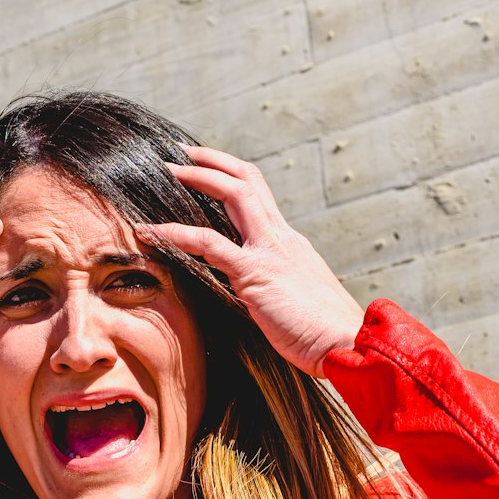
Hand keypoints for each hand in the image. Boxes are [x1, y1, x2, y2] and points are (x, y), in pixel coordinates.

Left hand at [134, 146, 363, 377]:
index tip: (203, 166)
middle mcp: (280, 237)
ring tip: (163, 171)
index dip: (230, 174)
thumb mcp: (298, 298)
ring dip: (196, 178)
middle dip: (211, 161)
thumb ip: (277, 285)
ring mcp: (269, 251)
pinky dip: (176, 233)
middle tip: (179, 154)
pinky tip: (149, 231)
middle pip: (247, 180)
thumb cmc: (325, 332)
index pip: (258, 193)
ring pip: (233, 194)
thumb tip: (257, 293)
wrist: (350, 344)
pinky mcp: (256, 274)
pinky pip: (209, 244)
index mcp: (289, 242)